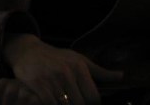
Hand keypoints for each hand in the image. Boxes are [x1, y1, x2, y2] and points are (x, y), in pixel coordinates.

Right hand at [0, 34, 123, 104]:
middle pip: (80, 104)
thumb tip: (122, 76)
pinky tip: (51, 100)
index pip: (94, 98)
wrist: (28, 51)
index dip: (91, 104)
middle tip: (72, 100)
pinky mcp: (37, 85)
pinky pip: (50, 104)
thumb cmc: (57, 57)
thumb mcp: (78, 59)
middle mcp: (66, 72)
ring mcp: (51, 79)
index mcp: (78, 67)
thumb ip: (100, 71)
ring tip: (62, 100)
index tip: (86, 101)